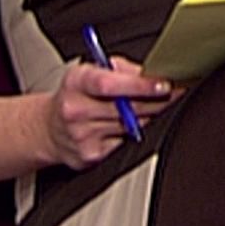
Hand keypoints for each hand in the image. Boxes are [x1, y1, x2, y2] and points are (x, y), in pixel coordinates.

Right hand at [44, 57, 178, 169]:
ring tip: (150, 108)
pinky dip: (134, 134)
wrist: (49, 129)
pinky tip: (128, 126)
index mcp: (76, 82)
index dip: (140, 85)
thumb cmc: (77, 95)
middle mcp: (75, 109)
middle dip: (156, 101)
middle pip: (126, 108)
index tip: (164, 85)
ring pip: (131, 126)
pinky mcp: (90, 156)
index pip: (110, 84)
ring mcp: (82, 135)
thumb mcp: (92, 72)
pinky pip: (126, 143)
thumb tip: (153, 72)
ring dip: (148, 117)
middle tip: (175, 93)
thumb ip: (122, 69)